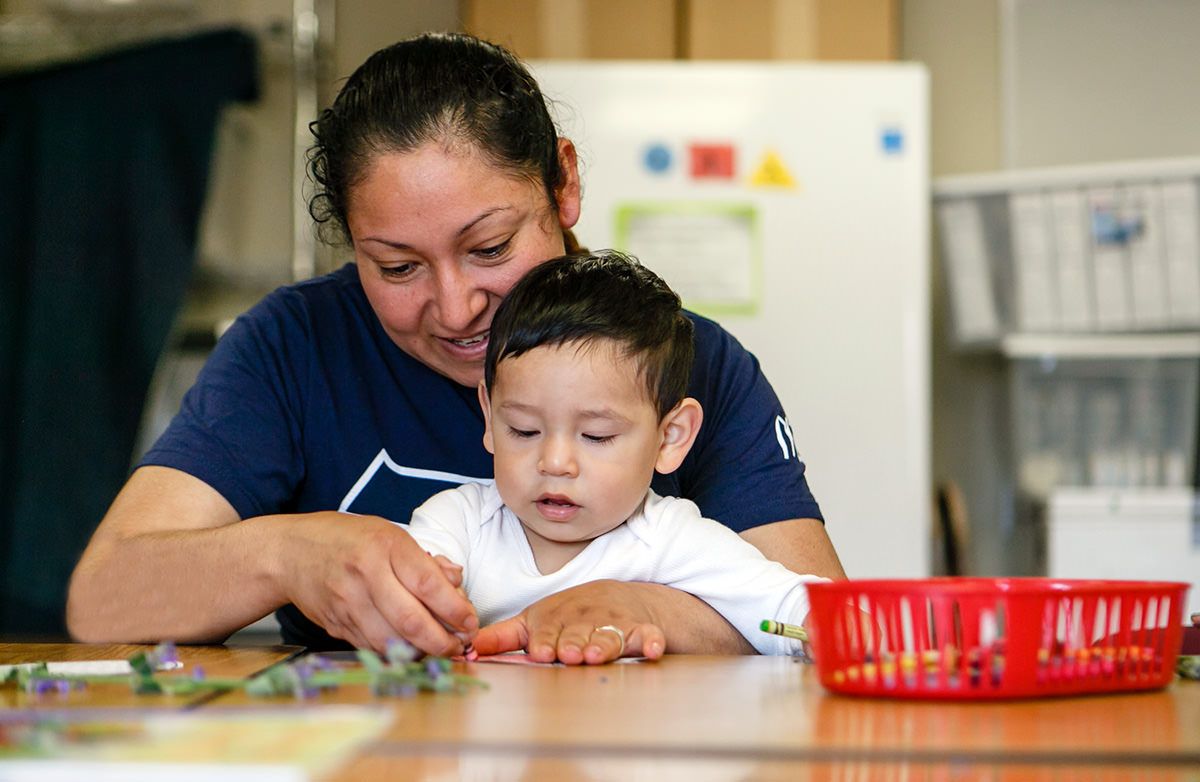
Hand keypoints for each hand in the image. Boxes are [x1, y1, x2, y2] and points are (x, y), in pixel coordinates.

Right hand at [281, 513, 477, 654]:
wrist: (289, 553)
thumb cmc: (346, 539)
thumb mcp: (388, 534)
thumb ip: (424, 560)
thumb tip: (457, 581)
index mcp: (384, 547)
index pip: (428, 585)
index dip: (455, 609)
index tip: (471, 621)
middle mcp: (365, 575)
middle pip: (411, 620)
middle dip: (442, 641)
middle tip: (460, 646)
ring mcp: (347, 603)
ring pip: (391, 641)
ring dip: (421, 652)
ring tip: (439, 650)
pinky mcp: (336, 624)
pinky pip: (372, 646)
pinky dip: (396, 652)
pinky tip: (411, 648)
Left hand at [472, 580, 666, 664]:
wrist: (622, 598)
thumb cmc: (571, 616)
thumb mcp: (535, 621)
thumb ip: (503, 637)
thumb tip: (467, 648)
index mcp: (557, 618)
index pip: (548, 629)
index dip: (545, 640)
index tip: (541, 651)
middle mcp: (585, 619)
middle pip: (579, 634)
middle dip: (573, 643)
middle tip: (569, 654)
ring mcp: (614, 623)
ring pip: (609, 635)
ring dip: (604, 644)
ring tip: (598, 654)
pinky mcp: (641, 630)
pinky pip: (648, 635)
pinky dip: (652, 641)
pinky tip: (653, 648)